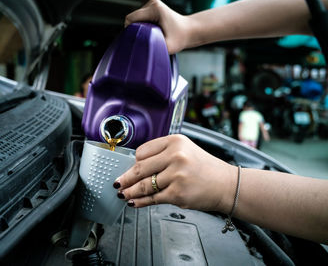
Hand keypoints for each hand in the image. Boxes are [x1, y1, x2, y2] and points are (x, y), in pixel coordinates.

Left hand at [114, 134, 236, 212]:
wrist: (226, 184)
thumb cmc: (204, 168)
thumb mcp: (185, 150)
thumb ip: (162, 155)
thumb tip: (136, 167)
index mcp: (175, 141)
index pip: (143, 151)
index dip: (134, 162)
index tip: (128, 167)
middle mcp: (176, 156)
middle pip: (140, 168)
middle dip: (125, 178)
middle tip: (117, 182)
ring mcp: (177, 175)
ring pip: (144, 185)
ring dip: (130, 191)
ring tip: (123, 193)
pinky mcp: (178, 194)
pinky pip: (153, 199)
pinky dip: (140, 201)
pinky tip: (134, 202)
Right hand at [125, 0, 194, 53]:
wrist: (190, 31)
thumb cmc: (181, 37)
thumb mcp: (167, 47)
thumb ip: (152, 49)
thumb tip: (140, 52)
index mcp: (154, 9)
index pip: (130, 19)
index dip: (130, 31)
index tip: (138, 40)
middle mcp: (152, 3)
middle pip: (133, 18)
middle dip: (137, 30)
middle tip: (147, 39)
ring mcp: (153, 4)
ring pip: (136, 18)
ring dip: (140, 28)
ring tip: (151, 35)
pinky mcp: (153, 7)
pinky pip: (141, 18)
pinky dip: (144, 26)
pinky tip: (152, 31)